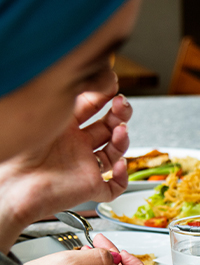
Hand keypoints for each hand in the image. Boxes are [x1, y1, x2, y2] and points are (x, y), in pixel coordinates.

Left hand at [0, 92, 131, 251]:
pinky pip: (114, 186)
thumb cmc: (24, 148)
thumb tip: (102, 77)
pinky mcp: (88, 187)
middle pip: (108, 128)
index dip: (106, 97)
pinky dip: (122, 176)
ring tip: (119, 130)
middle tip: (121, 105)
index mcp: (63, 127)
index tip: (113, 86)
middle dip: (119, 114)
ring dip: (123, 139)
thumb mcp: (55, 109)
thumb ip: (80, 91)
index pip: (93, 108)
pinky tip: (119, 164)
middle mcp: (74, 146)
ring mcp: (82, 166)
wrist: (13, 185)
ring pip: (114, 153)